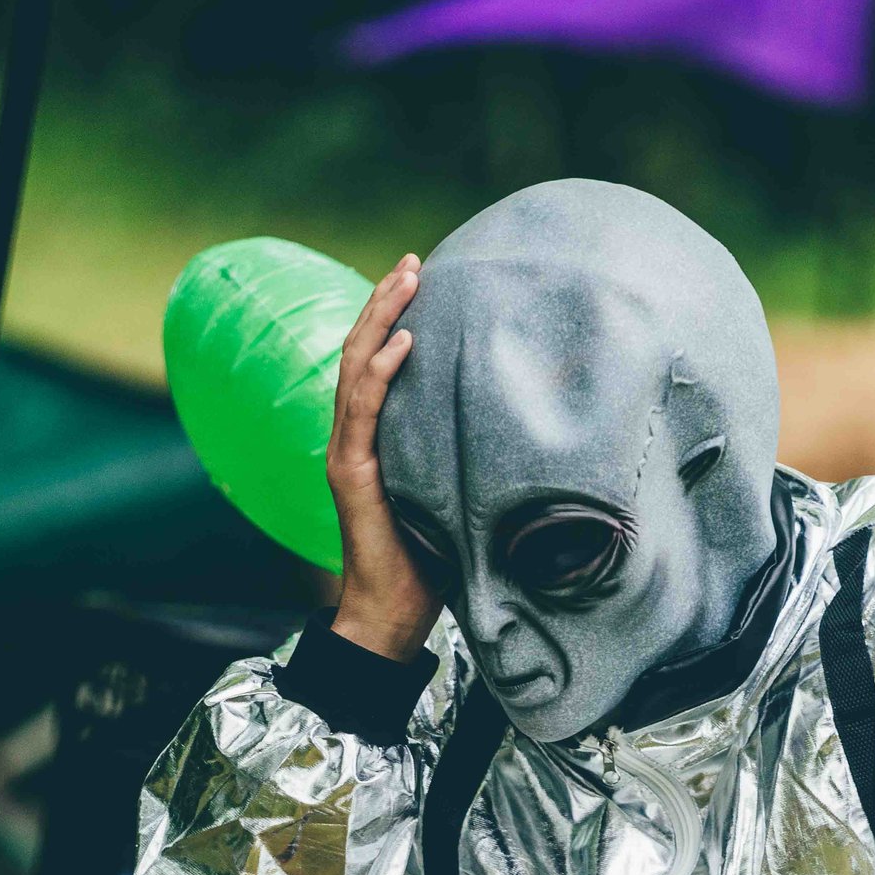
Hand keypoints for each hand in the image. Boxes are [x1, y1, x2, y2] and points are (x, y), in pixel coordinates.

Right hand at [328, 254, 442, 661]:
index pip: (377, 364)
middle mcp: (354, 436)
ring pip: (355, 368)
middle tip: (412, 261)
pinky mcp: (350, 471)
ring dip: (380, 319)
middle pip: (361, 352)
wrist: (394, 613)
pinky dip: (381, 372)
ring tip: (405, 280)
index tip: (421, 279)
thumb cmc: (431, 560)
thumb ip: (470, 454)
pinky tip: (404, 341)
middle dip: (385, 301)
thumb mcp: (459, 490)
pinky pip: (362, 410)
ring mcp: (347, 451)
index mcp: (376, 437)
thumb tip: (527, 425)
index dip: (393, 318)